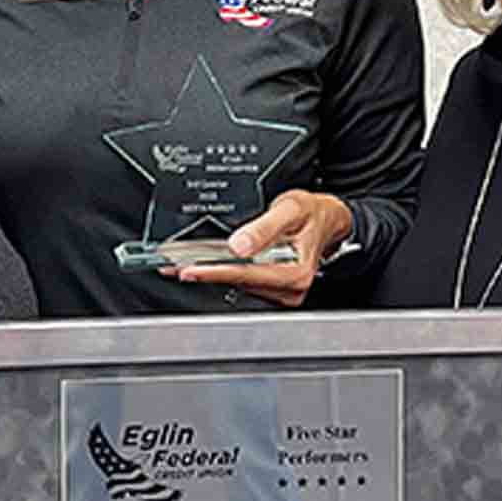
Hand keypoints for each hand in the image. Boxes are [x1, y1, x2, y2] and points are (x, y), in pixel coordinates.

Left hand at [175, 190, 353, 307]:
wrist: (325, 218)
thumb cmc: (311, 212)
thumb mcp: (289, 209)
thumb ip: (263, 228)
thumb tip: (238, 246)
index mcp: (295, 272)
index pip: (246, 274)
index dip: (215, 271)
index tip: (190, 271)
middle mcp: (290, 288)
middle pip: (239, 282)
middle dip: (207, 273)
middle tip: (176, 268)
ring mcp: (283, 291)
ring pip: (239, 283)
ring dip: (215, 273)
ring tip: (190, 263)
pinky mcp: (275, 290)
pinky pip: (245, 282)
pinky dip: (227, 272)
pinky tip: (213, 264)